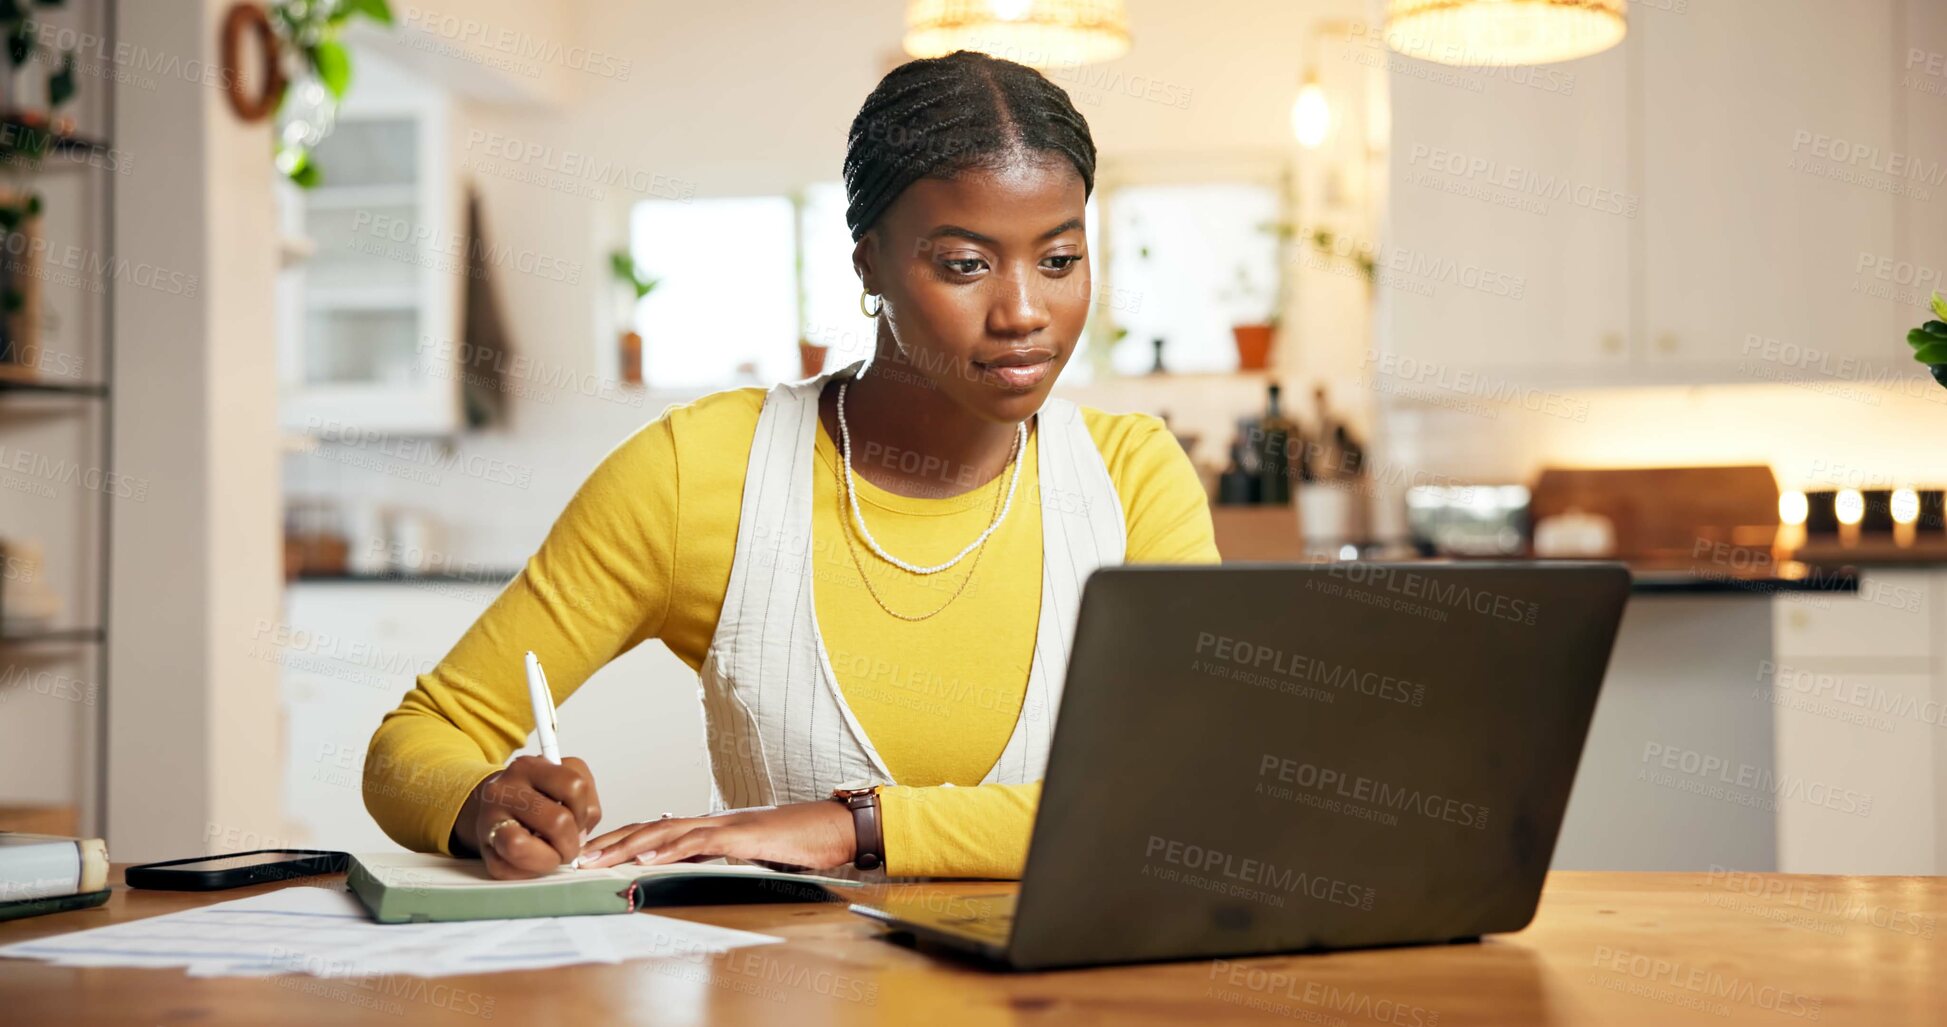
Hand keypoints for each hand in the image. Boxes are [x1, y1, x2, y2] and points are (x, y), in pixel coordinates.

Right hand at [454, 756, 602, 879]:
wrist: (495, 809)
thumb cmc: (535, 800)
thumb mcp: (562, 786)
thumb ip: (584, 804)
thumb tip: (580, 836)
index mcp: (530, 767)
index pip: (574, 785)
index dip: (584, 811)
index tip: (580, 821)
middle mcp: (504, 788)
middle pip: (557, 820)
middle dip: (571, 843)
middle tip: (568, 847)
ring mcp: (489, 817)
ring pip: (519, 845)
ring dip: (548, 859)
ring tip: (551, 855)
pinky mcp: (484, 847)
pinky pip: (507, 868)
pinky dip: (528, 872)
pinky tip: (534, 862)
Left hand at [577, 801, 855, 871]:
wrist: (833, 827)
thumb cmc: (797, 842)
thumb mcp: (748, 855)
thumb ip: (719, 857)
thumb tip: (689, 867)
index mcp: (711, 828)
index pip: (656, 830)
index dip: (622, 839)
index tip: (593, 852)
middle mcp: (711, 822)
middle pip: (651, 828)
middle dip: (612, 842)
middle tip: (579, 857)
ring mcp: (725, 827)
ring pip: (666, 833)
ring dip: (628, 847)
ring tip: (599, 859)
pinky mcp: (741, 837)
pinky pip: (699, 843)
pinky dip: (669, 851)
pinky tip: (647, 860)